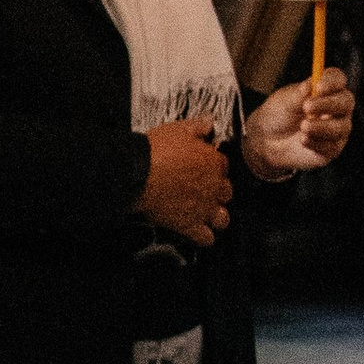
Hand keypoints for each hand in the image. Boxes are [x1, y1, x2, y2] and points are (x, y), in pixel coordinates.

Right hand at [137, 120, 230, 245]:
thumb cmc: (156, 149)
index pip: (223, 166)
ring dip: (214, 217)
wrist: (137, 173)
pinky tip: (194, 231)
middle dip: (216, 192)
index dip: (212, 167)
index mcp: (215, 163)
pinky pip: (205, 239)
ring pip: (222, 219)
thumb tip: (211, 124)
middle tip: (199, 190)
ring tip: (202, 214)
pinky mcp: (189, 226)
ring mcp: (203, 209)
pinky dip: (202, 237)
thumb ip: (199, 126)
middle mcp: (215, 187)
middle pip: (226, 193)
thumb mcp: (179, 128)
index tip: (200, 168)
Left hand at [241, 67, 354, 179]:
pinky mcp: (332, 148)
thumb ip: (298, 95)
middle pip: (346, 101)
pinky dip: (317, 143)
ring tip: (302, 127)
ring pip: (342, 127)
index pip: (338, 79)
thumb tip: (310, 84)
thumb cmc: (279, 115)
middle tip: (307, 107)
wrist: (268, 141)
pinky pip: (333, 146)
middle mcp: (337, 107)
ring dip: (322, 126)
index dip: (332, 82)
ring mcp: (337, 128)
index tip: (318, 87)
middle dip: (328, 104)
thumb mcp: (284, 102)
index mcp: (326, 89)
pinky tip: (303, 140)